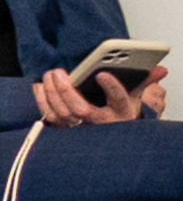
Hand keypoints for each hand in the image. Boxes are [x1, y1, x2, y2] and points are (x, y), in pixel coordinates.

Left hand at [34, 65, 158, 126]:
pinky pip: (50, 117)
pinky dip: (42, 101)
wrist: (111, 131)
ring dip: (52, 93)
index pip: (119, 99)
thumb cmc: (120, 109)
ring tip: (49, 75)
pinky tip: (40, 86)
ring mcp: (82, 126)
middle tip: (59, 71)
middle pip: (81, 109)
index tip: (102, 74)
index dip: (112, 88)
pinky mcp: (67, 128)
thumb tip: (160, 70)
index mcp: (121, 111)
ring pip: (63, 113)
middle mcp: (101, 121)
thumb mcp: (135, 95)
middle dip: (67, 90)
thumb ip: (144, 80)